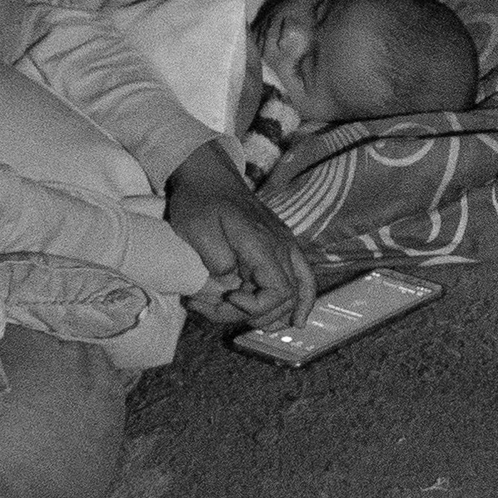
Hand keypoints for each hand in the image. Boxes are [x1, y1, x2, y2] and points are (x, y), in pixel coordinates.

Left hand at [163, 143, 313, 327]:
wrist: (208, 177)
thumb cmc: (200, 202)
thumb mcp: (197, 232)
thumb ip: (216, 263)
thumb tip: (231, 284)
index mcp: (262, 244)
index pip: (279, 291)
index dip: (255, 306)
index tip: (228, 298)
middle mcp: (281, 246)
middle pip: (285, 298)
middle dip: (251, 314)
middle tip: (214, 308)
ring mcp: (284, 246)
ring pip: (298, 291)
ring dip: (274, 313)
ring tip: (246, 319)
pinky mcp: (279, 247)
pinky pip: (300, 279)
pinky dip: (300, 301)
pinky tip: (296, 320)